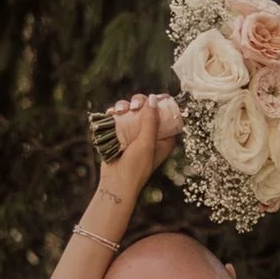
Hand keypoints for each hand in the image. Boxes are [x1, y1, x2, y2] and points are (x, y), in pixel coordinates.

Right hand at [97, 90, 180, 210]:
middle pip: (148, 108)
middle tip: (134, 106)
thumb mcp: (147, 143)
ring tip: (118, 111)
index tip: (155, 96)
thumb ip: (150, 121)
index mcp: (165, 137)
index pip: (167, 114)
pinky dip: (115, 113)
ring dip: (124, 106)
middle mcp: (151, 133)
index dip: (162, 102)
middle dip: (140, 102)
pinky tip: (111, 113)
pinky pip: (119, 117)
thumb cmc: (136, 167)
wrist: (116, 183)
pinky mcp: (121, 134)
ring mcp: (135, 133)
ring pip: (132, 110)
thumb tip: (153, 98)